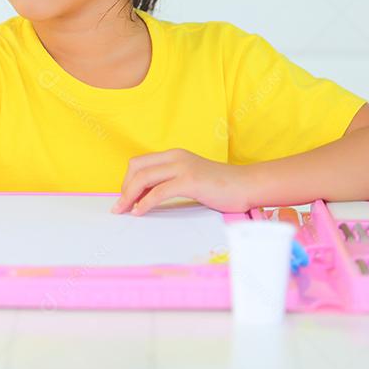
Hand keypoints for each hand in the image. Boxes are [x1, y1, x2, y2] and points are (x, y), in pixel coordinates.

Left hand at [110, 148, 252, 214]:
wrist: (247, 185)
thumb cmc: (222, 187)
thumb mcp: (191, 178)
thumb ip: (172, 181)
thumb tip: (147, 196)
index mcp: (174, 155)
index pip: (140, 163)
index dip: (127, 180)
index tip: (124, 198)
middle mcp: (175, 157)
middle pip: (136, 167)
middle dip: (124, 187)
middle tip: (120, 206)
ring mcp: (182, 167)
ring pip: (143, 178)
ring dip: (128, 196)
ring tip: (123, 210)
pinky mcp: (189, 181)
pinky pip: (158, 192)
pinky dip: (145, 203)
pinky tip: (140, 212)